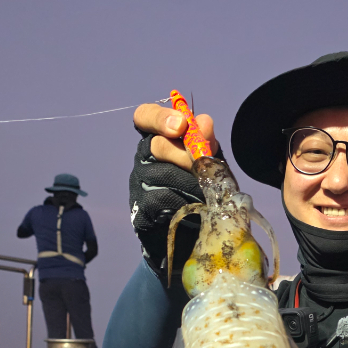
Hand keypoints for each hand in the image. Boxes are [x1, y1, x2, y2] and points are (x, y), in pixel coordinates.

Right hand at [129, 103, 219, 273]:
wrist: (192, 232)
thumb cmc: (200, 189)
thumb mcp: (209, 162)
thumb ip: (206, 142)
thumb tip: (204, 121)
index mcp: (159, 138)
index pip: (145, 116)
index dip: (160, 118)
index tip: (181, 126)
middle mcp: (144, 157)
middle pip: (156, 145)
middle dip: (184, 155)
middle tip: (201, 167)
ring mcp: (138, 182)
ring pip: (160, 173)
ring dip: (187, 181)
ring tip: (203, 191)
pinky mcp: (140, 206)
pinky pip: (159, 198)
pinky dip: (180, 200)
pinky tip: (192, 205)